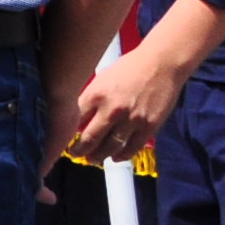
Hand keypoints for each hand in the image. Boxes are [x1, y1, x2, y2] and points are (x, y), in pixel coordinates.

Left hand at [71, 37, 195, 164]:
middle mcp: (111, 110)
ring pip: (109, 147)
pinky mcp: (149, 127)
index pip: (74, 121)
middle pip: (90, 138)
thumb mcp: (101, 79)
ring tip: (91, 159)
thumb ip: (90, 99)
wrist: (161, 64)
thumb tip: (78, 118)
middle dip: (79, 150)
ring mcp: (131, 120)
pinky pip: (132, 147)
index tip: (62, 139)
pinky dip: (121, 156)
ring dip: (98, 156)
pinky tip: (115, 157)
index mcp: (95, 95)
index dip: (66, 133)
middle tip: (75, 153)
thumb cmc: (129, 67)